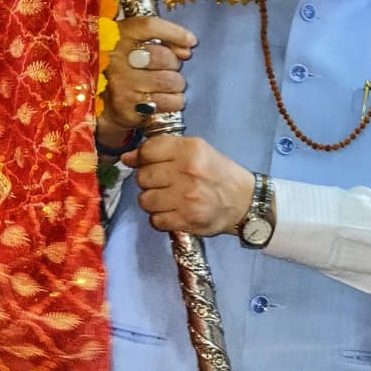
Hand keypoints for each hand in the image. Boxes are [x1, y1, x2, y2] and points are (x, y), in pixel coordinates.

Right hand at [98, 18, 196, 142]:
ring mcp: (120, 84)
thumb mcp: (130, 44)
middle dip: (174, 65)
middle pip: (163, 56)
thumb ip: (158, 39)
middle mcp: (115, 59)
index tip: (191, 41)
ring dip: (176, 85)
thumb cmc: (122, 67)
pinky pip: (167, 103)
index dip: (175, 32)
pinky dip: (174, 102)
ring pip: (169, 81)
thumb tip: (187, 48)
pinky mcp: (127, 108)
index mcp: (115, 36)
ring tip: (168, 86)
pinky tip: (166, 100)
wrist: (95, 102)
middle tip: (169, 69)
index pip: (149, 26)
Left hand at [122, 135, 253, 237]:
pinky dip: (161, 218)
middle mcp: (188, 171)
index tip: (151, 164)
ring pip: (145, 200)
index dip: (144, 158)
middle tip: (164, 183)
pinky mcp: (186, 220)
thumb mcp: (197, 152)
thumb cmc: (218, 173)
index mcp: (191, 149)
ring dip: (153, 201)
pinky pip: (155, 220)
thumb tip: (127, 158)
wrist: (244, 201)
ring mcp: (186, 197)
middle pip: (143, 177)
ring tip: (169, 199)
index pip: (148, 151)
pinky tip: (174, 212)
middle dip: (149, 181)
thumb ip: (162, 151)